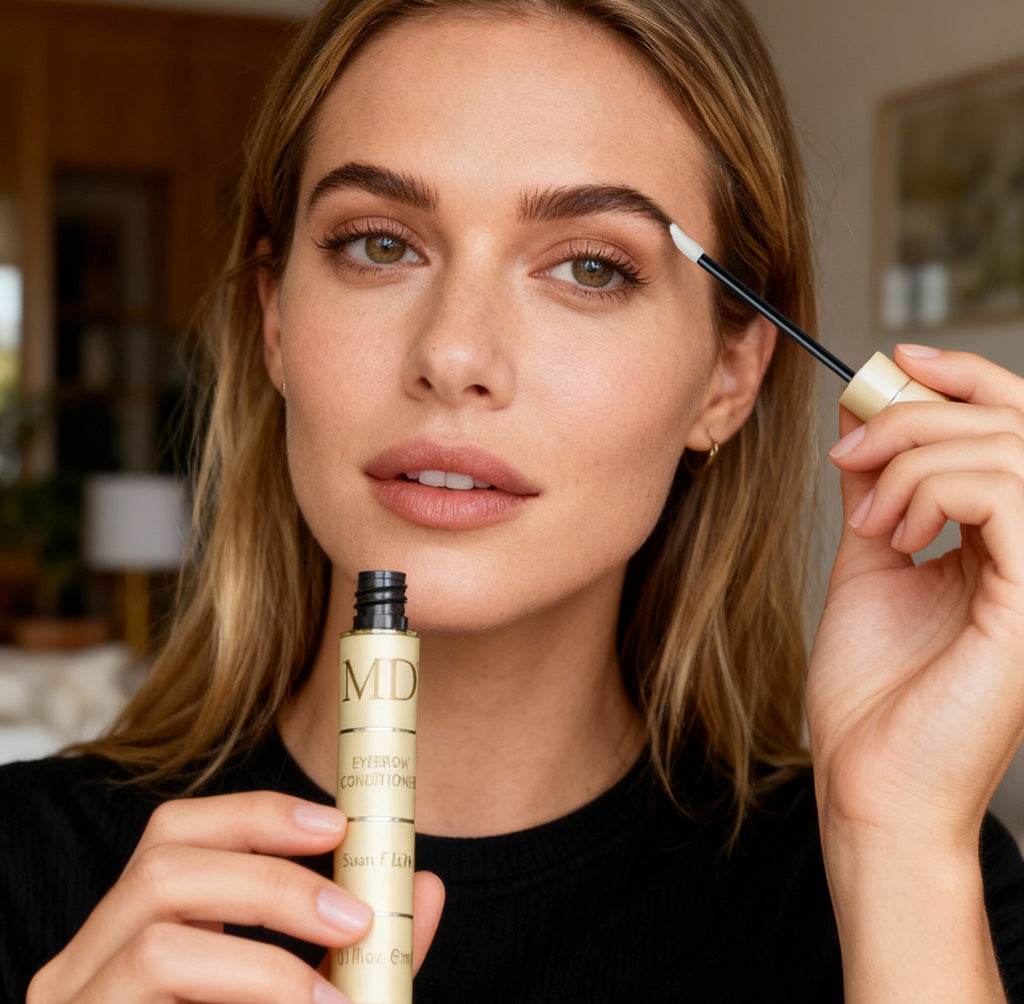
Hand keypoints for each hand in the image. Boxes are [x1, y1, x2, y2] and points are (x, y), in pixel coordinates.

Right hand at [27, 791, 444, 1003]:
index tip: (337, 826)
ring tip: (332, 1001)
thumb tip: (426, 886)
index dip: (257, 814)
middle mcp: (87, 963)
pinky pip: (153, 998)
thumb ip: (361, 950)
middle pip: (162, 865)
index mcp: (135, 928)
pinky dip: (247, 993)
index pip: (178, 831)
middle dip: (272, 879)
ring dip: (265, 960)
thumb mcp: (310, 996)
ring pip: (156, 942)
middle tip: (355, 916)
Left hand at [810, 345, 1023, 846]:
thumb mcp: (873, 558)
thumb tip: (864, 412)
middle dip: (920, 412)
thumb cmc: (874, 685)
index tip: (893, 362)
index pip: (1013, 429)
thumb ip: (880, 486)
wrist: (869, 772)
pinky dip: (935, 489)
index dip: (963, 378)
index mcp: (1010, 540)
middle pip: (1013, 424)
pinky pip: (1007, 493)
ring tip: (870, 514)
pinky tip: (896, 531)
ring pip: (1008, 449)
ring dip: (917, 459)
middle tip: (853, 445)